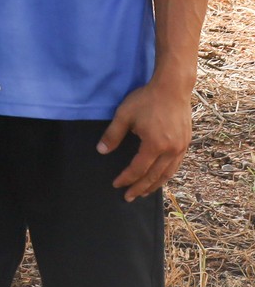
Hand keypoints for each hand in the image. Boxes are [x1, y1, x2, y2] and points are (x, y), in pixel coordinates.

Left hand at [98, 79, 192, 200]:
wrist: (173, 88)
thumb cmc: (146, 100)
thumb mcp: (124, 115)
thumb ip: (112, 135)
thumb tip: (101, 151)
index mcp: (155, 145)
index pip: (138, 169)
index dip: (126, 179)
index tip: (116, 185)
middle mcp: (171, 150)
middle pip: (154, 176)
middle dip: (140, 188)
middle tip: (128, 197)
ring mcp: (181, 148)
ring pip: (167, 174)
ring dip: (154, 185)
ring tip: (143, 193)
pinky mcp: (186, 143)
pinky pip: (176, 166)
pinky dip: (166, 175)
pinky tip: (159, 178)